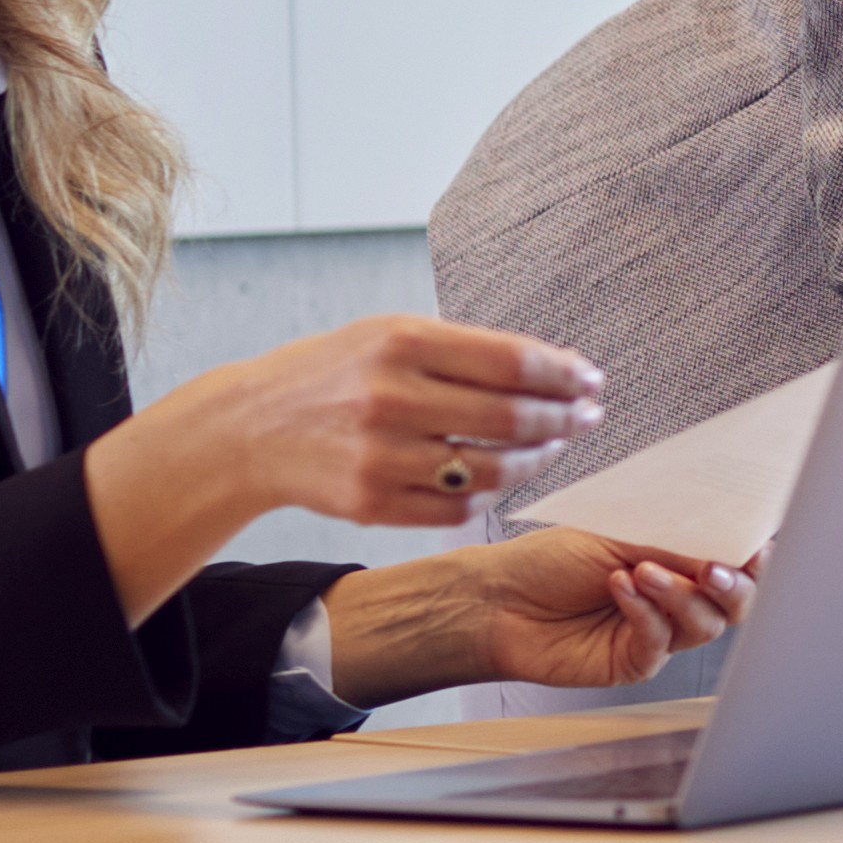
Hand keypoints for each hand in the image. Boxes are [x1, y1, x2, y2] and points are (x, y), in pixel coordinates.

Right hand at [92, 319, 609, 625]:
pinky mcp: (372, 503)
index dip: (564, 374)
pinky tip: (504, 478)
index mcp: (401, 342)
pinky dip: (491, 495)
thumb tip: (555, 368)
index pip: (511, 360)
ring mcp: (381, 456)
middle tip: (588, 417)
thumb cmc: (335, 373)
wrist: (250, 427)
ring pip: (493, 470)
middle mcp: (392, 397)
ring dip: (537, 459)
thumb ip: (464, 349)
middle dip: (564, 419)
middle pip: (511, 417)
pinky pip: (458, 508)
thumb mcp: (389, 335)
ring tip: (553, 446)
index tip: (592, 380)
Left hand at [323, 530, 747, 703]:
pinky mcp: (634, 662)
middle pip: (737, 602)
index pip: (735, 560)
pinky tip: (621, 588)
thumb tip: (728, 546)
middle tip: (716, 568)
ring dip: (681, 594)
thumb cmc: (547, 561)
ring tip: (643, 571)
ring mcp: (658, 632)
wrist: (494, 599)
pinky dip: (646, 612)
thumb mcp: (617, 535)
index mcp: (677, 560)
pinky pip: (660, 642)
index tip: (759, 544)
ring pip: (705, 624)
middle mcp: (675, 599)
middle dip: (735, 584)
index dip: (755, 555)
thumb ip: (674, 543)